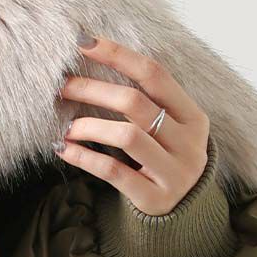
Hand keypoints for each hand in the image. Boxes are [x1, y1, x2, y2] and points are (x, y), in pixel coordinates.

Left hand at [55, 35, 208, 214]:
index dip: (118, 54)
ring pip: (126, 136)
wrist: (182, 213)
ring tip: (66, 126)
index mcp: (193, 116)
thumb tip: (91, 60)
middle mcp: (189, 142)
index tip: (83, 43)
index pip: (155, 74)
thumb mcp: (168, 128)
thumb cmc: (163, 157)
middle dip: (93, 89)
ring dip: (88, 126)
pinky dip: (84, 157)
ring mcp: (174, 172)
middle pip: (135, 103)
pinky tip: (64, 149)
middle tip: (62, 86)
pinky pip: (113, 172)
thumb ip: (143, 101)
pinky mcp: (154, 198)